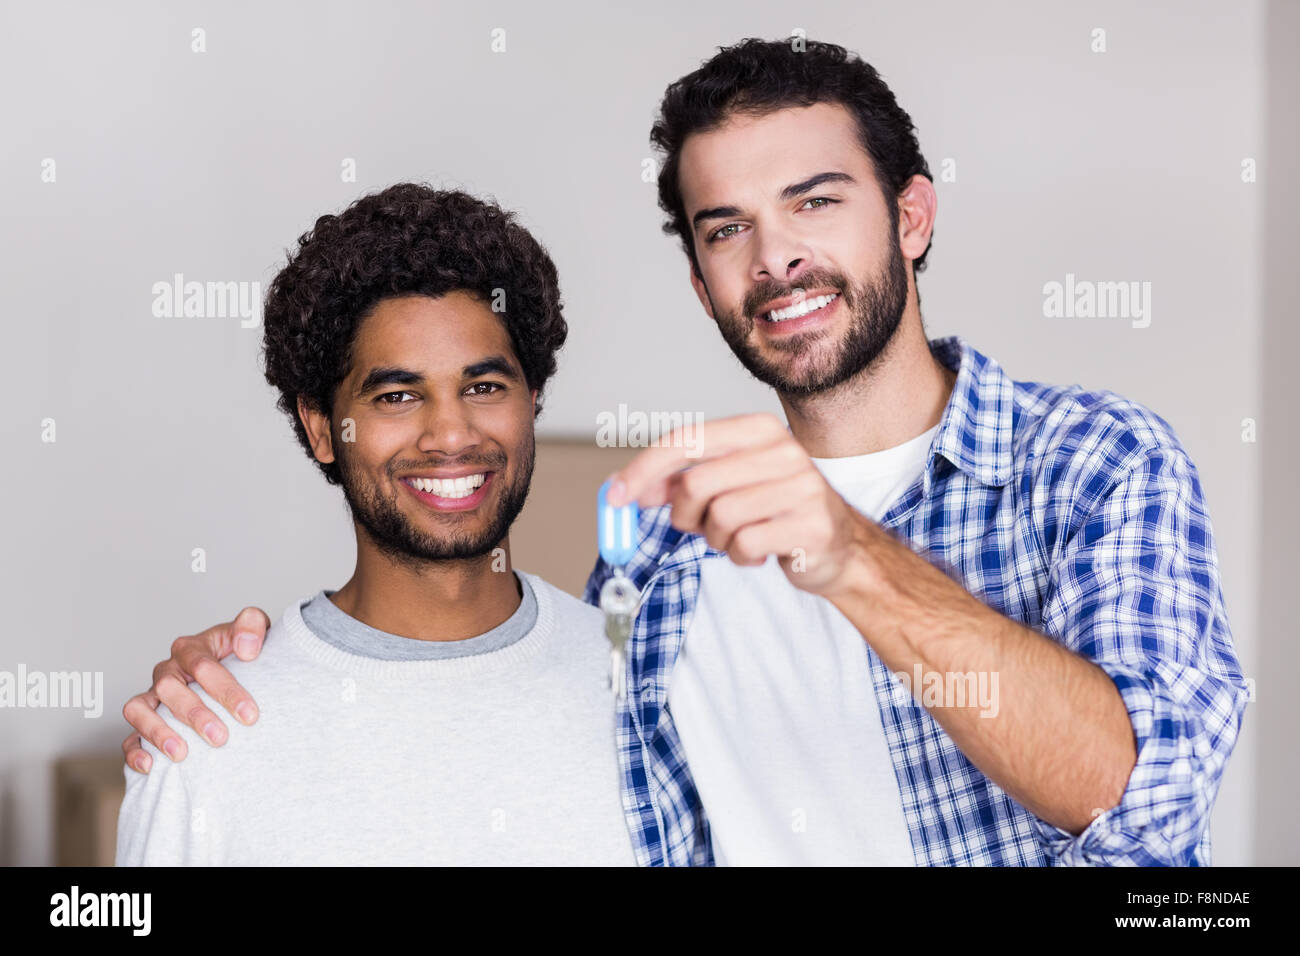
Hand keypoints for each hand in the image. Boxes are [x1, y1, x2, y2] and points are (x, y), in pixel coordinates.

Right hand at [120, 606, 269, 772]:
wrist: (240, 669)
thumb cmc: (245, 652)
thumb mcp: (254, 630)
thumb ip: (252, 626)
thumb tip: (247, 648)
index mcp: (191, 648)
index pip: (202, 665)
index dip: (225, 690)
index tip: (249, 714)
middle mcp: (167, 671)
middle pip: (169, 688)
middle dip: (195, 714)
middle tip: (220, 737)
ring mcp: (152, 697)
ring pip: (138, 709)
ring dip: (157, 732)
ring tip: (181, 754)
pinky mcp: (145, 723)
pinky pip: (129, 736)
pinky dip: (135, 751)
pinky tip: (151, 766)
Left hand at [606, 413, 868, 596]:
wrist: (839, 546)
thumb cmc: (774, 510)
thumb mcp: (727, 484)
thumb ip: (681, 480)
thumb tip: (627, 489)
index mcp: (757, 429)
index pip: (685, 440)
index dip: (643, 470)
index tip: (615, 498)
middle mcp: (783, 450)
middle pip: (696, 483)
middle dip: (684, 514)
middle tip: (699, 526)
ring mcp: (802, 487)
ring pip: (719, 517)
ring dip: (716, 539)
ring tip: (738, 537)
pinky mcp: (811, 526)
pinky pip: (746, 545)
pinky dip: (741, 556)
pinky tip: (760, 551)